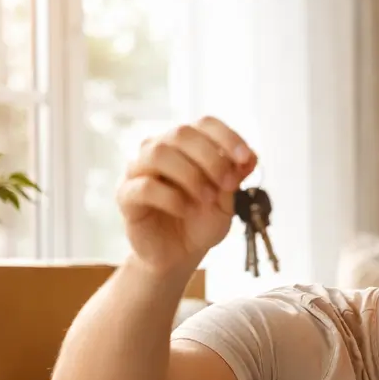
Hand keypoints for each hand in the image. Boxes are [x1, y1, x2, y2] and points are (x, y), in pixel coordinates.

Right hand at [117, 117, 257, 274]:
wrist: (178, 255)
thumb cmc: (200, 223)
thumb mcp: (227, 202)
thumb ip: (235, 178)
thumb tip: (252, 156)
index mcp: (185, 146)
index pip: (204, 124)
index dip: (227, 137)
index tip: (246, 159)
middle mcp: (159, 150)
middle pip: (181, 133)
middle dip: (212, 159)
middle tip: (228, 185)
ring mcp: (139, 170)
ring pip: (159, 153)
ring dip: (190, 175)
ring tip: (207, 199)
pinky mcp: (126, 195)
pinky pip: (145, 186)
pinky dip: (171, 198)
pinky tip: (185, 211)